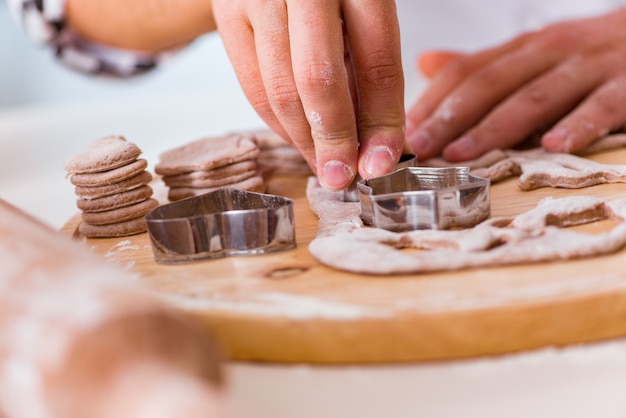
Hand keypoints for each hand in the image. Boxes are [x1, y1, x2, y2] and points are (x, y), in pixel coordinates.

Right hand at [212, 0, 404, 189]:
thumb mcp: (364, 7)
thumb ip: (370, 66)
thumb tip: (379, 143)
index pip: (377, 62)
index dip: (382, 121)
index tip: (383, 162)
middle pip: (319, 80)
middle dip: (335, 140)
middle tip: (344, 177)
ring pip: (279, 90)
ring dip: (304, 140)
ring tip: (324, 165)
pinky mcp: (227, 13)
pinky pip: (252, 85)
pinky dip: (277, 123)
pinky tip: (298, 139)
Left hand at [406, 8, 625, 160]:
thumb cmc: (586, 54)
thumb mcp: (532, 53)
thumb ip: (483, 64)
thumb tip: (426, 64)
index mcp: (523, 50)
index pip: (467, 72)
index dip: (431, 102)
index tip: (401, 133)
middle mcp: (550, 53)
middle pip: (491, 84)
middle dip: (449, 117)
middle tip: (419, 148)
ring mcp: (589, 67)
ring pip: (536, 96)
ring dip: (495, 126)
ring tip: (462, 153)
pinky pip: (602, 104)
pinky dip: (580, 123)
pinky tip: (555, 145)